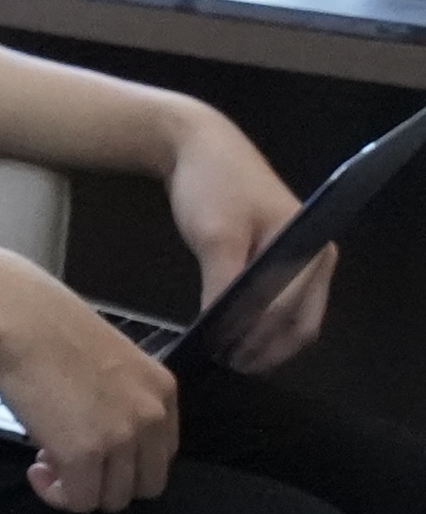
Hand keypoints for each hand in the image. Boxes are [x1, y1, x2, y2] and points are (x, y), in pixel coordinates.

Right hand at [0, 267, 181, 513]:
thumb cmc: (48, 327)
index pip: (161, 454)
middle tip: (68, 461)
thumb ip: (118, 398)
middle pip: (146, 485)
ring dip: (80, 490)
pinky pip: (78, 500)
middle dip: (107, 483)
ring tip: (47, 463)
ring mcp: (120, 438)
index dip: (124, 461)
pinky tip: (35, 470)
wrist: (18, 318)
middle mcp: (151, 418)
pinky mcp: (83, 454)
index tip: (89, 448)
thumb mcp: (108, 362)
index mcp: (163, 392)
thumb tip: (95, 427)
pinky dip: (55, 493)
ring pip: (112, 499)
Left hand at [161, 100, 324, 368]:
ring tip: (225, 357)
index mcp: (310, 251)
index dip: (263, 342)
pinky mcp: (279, 260)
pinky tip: (228, 335)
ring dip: (263, 339)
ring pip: (291, 317)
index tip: (229, 360)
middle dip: (267, 347)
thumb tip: (221, 329)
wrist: (199, 147)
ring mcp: (300, 261)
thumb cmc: (212, 186)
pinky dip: (257, 322)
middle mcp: (315, 259)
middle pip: (300, 321)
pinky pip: (276, 303)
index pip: (293, 312)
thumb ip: (222, 284)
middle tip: (227, 365)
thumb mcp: (216, 236)